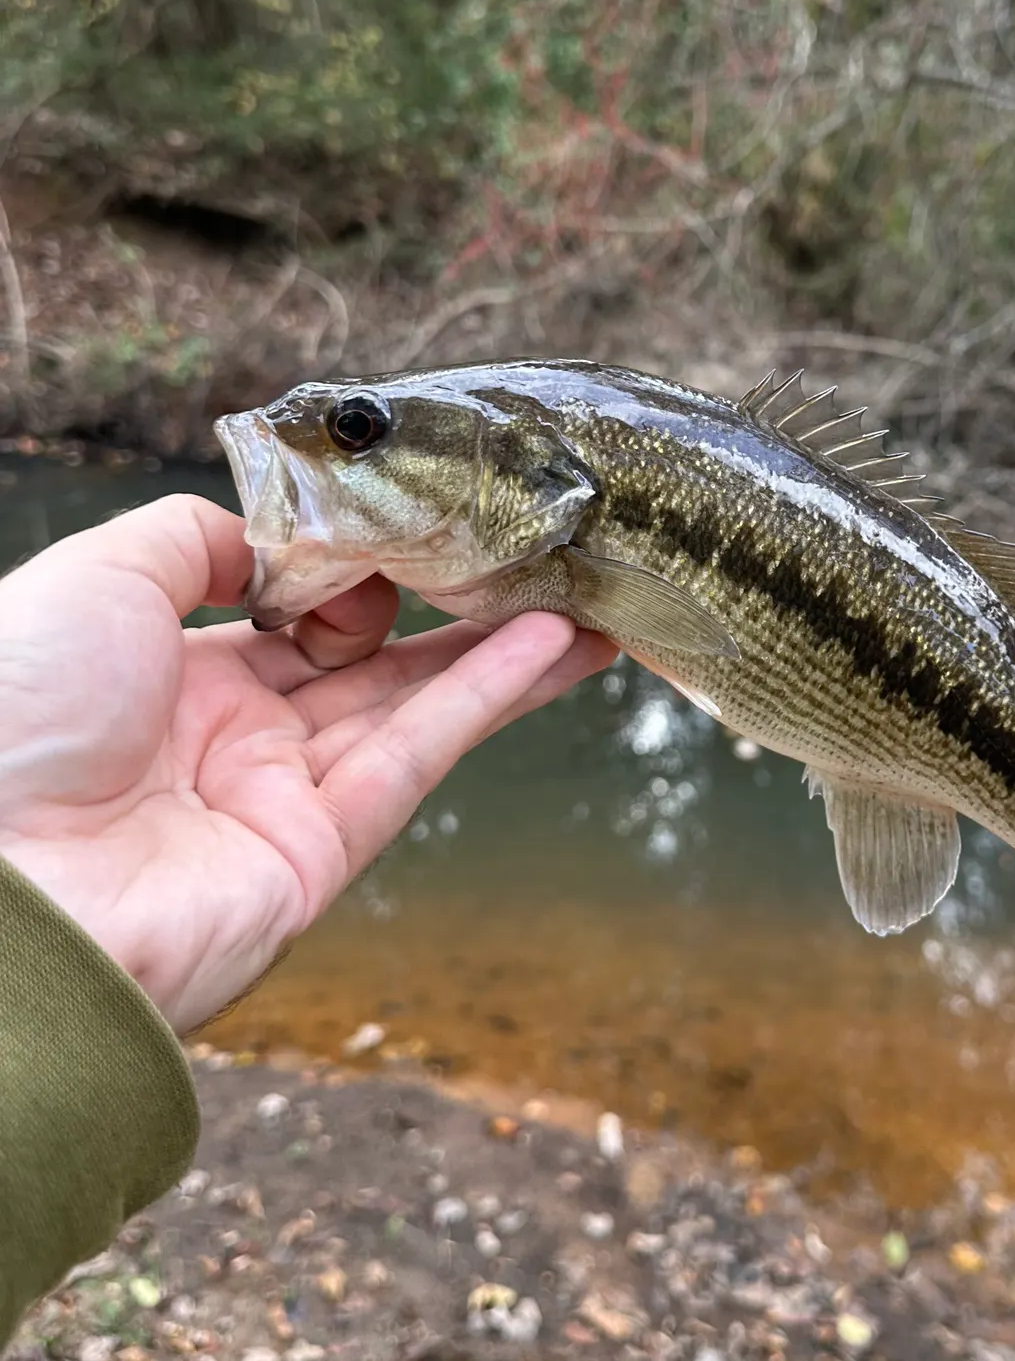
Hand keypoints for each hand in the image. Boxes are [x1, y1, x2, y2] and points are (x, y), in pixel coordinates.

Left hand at [0, 494, 615, 1030]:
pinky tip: (548, 647)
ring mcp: (280, 801)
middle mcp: (232, 740)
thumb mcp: (97, 577)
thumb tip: (282, 540)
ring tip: (586, 612)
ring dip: (503, 657)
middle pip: (374, 666)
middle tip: (539, 574)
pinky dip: (485, 698)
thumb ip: (197, 538)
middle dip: (460, 620)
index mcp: (171, 678)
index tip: (403, 531)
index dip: (354, 574)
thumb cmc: (10, 716)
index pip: (294, 618)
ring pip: (415, 709)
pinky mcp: (320, 854)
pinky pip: (415, 756)